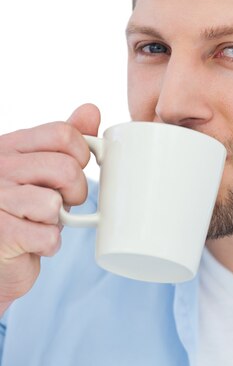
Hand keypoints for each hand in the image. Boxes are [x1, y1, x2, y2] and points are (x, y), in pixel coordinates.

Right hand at [0, 103, 99, 315]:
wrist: (0, 256)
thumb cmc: (26, 210)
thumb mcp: (45, 171)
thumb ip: (65, 142)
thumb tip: (91, 109)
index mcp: (11, 146)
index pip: (63, 133)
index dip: (81, 155)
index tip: (76, 170)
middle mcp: (0, 167)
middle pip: (65, 169)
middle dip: (76, 191)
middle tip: (64, 202)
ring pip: (54, 204)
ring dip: (58, 220)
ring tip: (44, 222)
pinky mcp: (1, 233)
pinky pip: (47, 237)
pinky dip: (49, 244)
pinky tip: (35, 242)